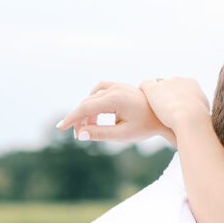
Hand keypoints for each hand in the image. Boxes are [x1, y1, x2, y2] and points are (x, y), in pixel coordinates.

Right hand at [56, 81, 175, 144]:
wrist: (163, 116)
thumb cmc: (145, 127)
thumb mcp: (123, 134)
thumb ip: (101, 134)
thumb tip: (81, 135)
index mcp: (115, 99)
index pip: (85, 108)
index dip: (71, 118)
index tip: (60, 128)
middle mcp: (114, 89)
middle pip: (87, 103)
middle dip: (80, 120)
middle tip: (80, 136)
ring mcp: (117, 86)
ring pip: (92, 97)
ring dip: (87, 112)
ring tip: (90, 128)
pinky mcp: (120, 86)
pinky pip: (100, 90)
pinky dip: (94, 101)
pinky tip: (96, 113)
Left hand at [139, 77, 209, 132]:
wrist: (190, 118)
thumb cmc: (199, 119)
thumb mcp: (205, 113)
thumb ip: (200, 109)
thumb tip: (200, 112)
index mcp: (192, 83)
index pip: (182, 87)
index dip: (179, 98)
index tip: (177, 109)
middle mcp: (178, 80)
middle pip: (170, 85)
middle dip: (167, 96)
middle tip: (166, 111)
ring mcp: (165, 83)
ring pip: (157, 86)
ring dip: (156, 96)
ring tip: (154, 109)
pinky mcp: (152, 89)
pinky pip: (145, 84)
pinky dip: (143, 91)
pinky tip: (141, 100)